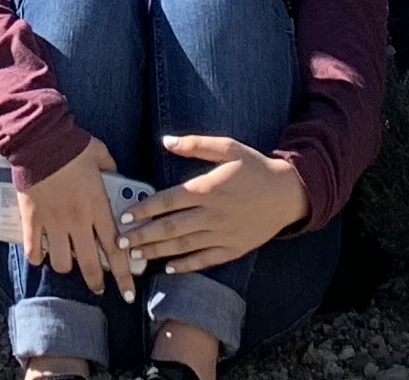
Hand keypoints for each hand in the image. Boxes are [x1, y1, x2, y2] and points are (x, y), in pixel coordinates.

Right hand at [14, 137, 129, 294]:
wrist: (39, 138)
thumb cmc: (72, 145)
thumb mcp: (100, 154)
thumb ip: (111, 167)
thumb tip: (116, 173)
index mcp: (98, 208)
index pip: (116, 251)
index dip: (123, 277)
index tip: (128, 295)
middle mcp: (78, 221)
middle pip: (90, 265)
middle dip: (96, 283)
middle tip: (99, 289)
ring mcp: (54, 223)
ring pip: (61, 263)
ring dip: (66, 266)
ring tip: (67, 262)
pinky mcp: (32, 219)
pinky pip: (34, 250)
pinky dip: (38, 256)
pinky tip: (41, 255)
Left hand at [128, 135, 309, 272]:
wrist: (287, 194)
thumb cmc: (254, 168)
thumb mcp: (228, 147)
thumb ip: (195, 144)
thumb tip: (165, 141)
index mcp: (207, 189)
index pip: (167, 201)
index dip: (144, 209)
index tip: (125, 217)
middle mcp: (212, 215)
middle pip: (170, 228)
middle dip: (143, 235)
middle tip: (120, 243)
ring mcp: (222, 234)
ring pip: (184, 246)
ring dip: (158, 252)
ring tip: (136, 256)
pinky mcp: (233, 249)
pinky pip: (205, 260)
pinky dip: (186, 266)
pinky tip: (169, 268)